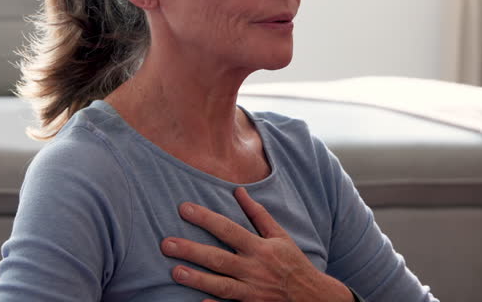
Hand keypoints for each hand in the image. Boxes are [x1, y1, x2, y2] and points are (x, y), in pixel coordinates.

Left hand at [161, 187, 352, 301]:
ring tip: (175, 272)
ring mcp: (253, 292)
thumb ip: (258, 214)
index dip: (206, 218)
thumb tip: (239, 191)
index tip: (184, 208)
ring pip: (221, 285)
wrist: (315, 298)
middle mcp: (255, 269)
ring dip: (197, 279)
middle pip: (219, 258)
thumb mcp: (280, 236)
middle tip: (166, 244)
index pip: (228, 229)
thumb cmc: (294, 264)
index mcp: (260, 248)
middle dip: (192, 250)